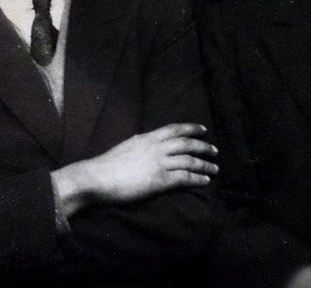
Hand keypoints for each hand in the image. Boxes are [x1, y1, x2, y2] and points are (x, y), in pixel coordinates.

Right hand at [52, 122, 216, 216]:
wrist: (96, 178)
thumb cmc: (106, 165)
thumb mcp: (126, 147)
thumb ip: (140, 146)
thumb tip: (146, 145)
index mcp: (148, 138)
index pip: (175, 129)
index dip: (191, 128)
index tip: (203, 129)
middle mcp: (157, 148)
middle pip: (187, 144)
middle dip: (203, 147)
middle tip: (214, 151)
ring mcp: (159, 163)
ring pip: (190, 161)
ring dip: (205, 165)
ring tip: (214, 169)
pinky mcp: (159, 180)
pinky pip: (184, 178)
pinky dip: (197, 179)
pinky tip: (204, 181)